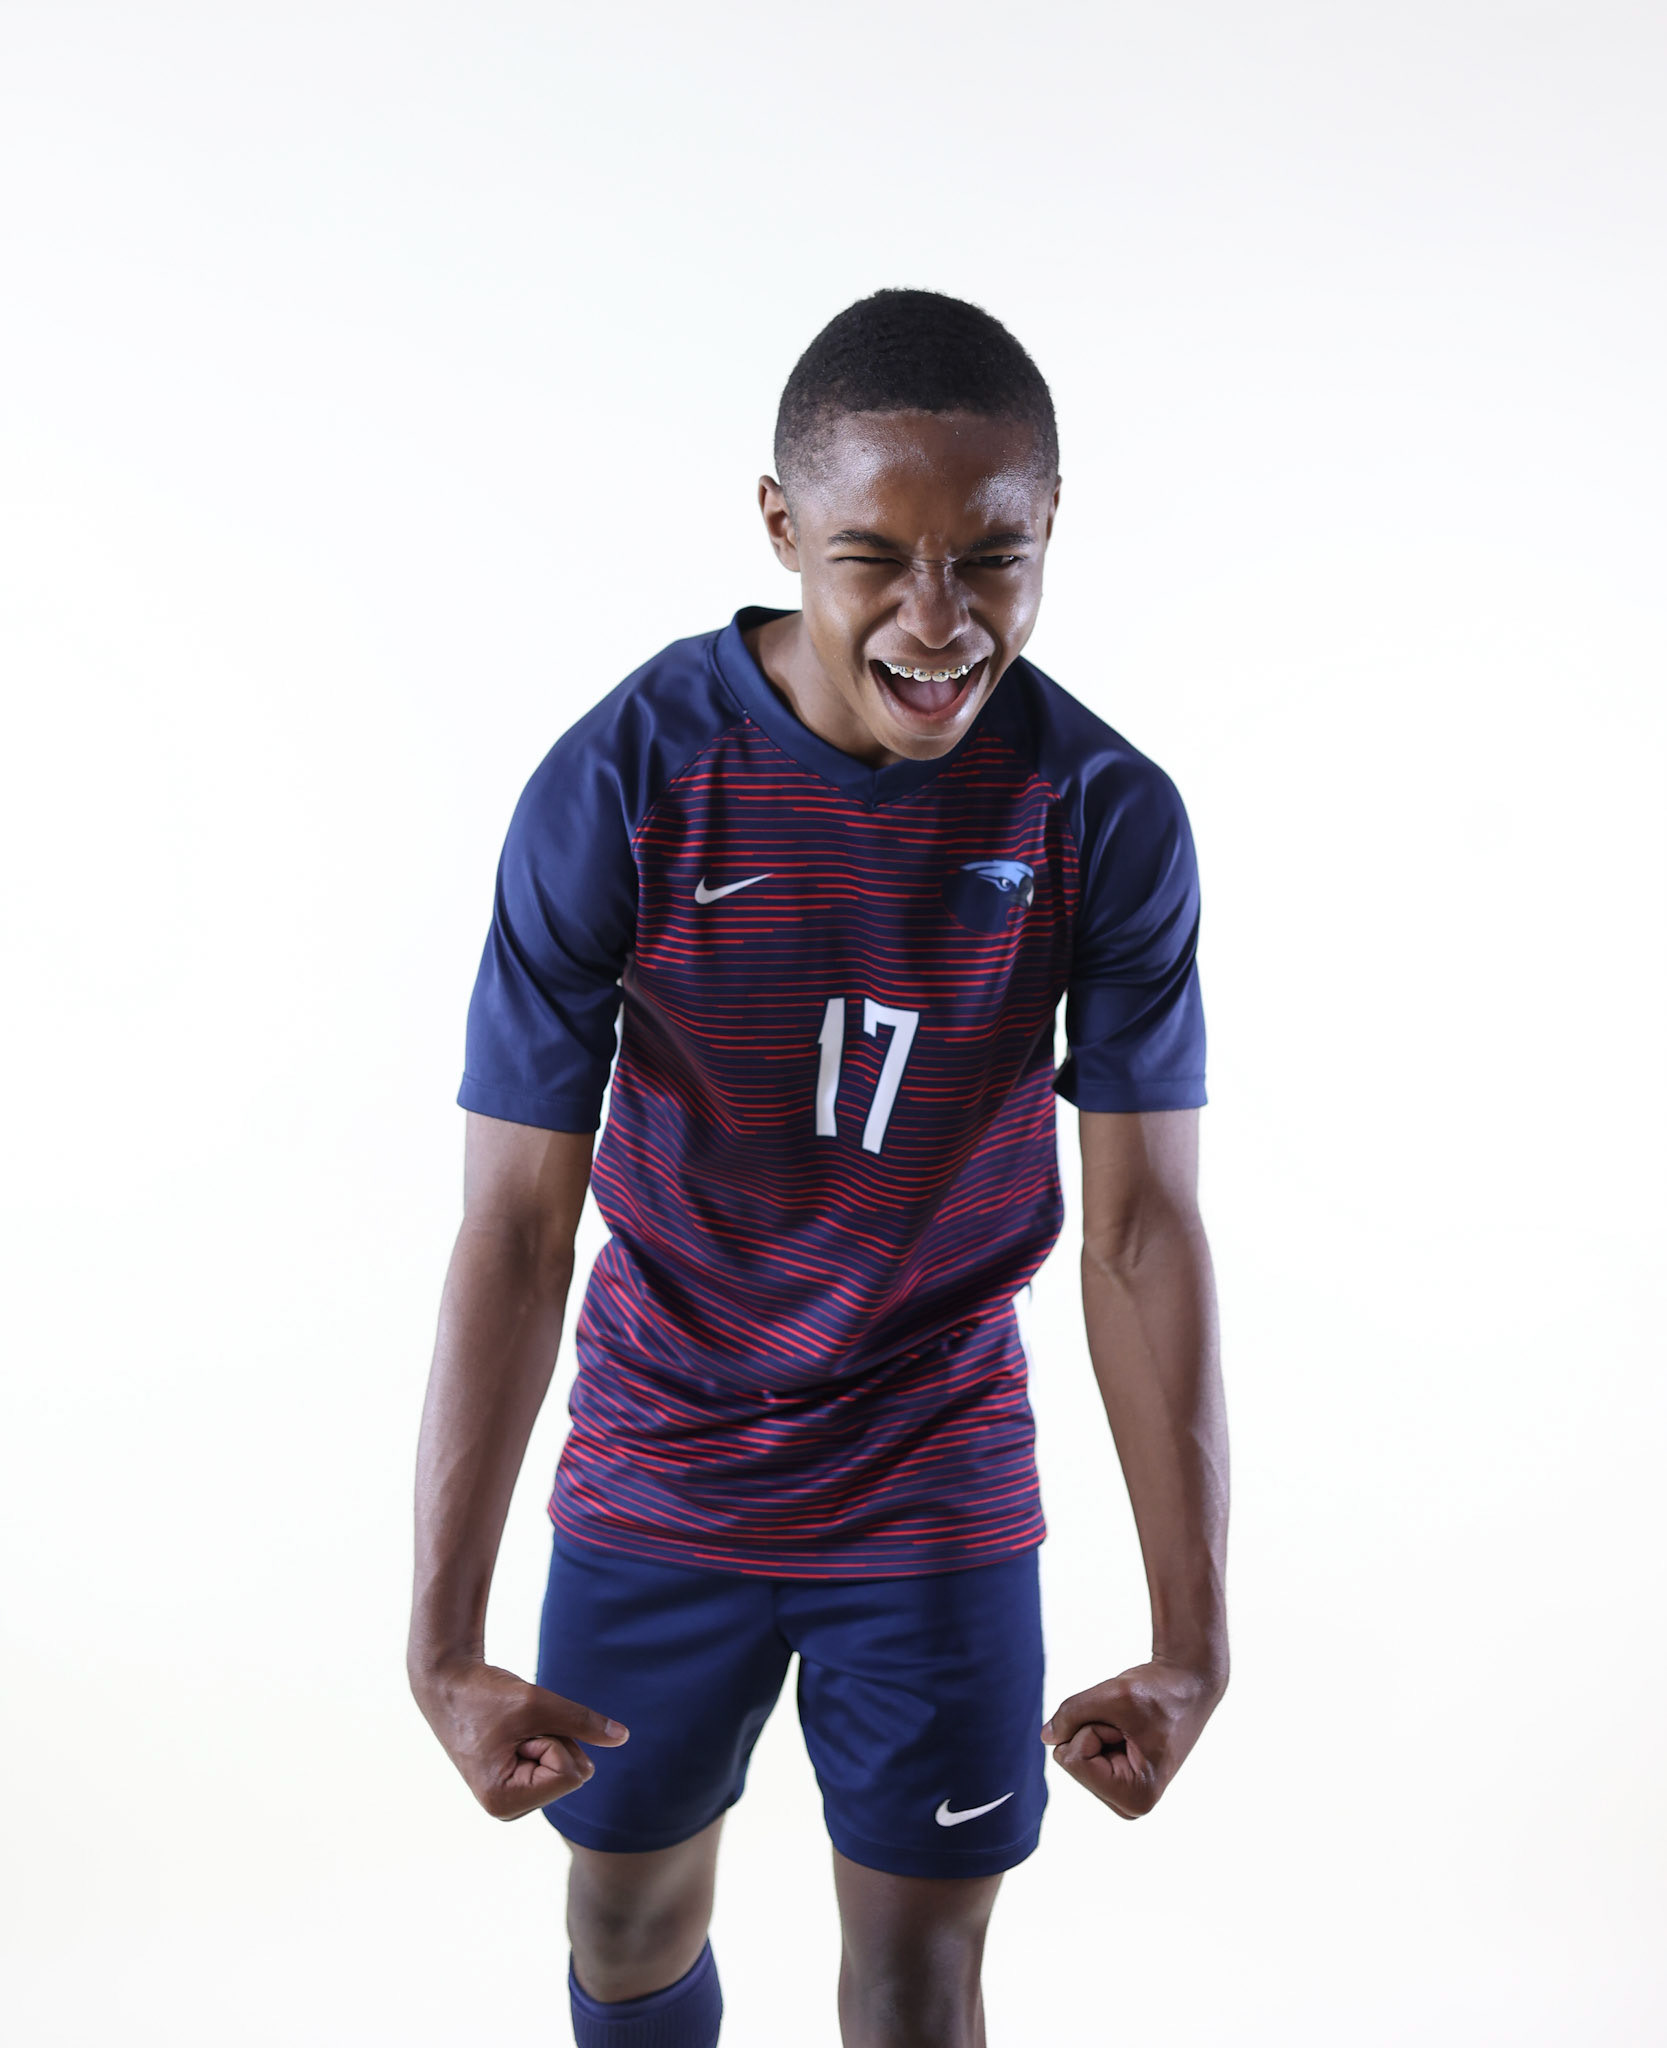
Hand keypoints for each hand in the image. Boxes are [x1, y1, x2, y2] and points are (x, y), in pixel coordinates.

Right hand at [412, 1658, 628, 1820]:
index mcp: (505, 1802)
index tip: (516, 1730)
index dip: (554, 1740)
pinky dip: (544, 1740)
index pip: (572, 1774)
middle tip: (513, 1728)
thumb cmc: (485, 1694)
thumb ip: (582, 1722)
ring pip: (567, 1768)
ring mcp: (512, 1801)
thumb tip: (623, 1737)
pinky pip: (557, 1763)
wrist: (448, 1685)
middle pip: (572, 1774)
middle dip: (553, 1740)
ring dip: (548, 1738)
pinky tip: (513, 1736)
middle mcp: (508, 1810)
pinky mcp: (517, 1787)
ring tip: (511, 1730)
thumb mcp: (537, 1703)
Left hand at [1041, 1658, 1224, 1818]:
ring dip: (1096, 1729)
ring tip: (1131, 1726)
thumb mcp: (1112, 1695)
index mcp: (1135, 1797)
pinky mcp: (1117, 1782)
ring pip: (1073, 1755)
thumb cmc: (1159, 1691)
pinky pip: (1080, 1751)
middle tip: (1130, 1723)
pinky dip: (1097, 1730)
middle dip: (1093, 1730)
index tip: (1128, 1725)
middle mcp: (1129, 1805)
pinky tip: (1127, 1730)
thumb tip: (1046, 1737)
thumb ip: (1071, 1714)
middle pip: (1070, 1762)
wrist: (1188, 1683)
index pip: (1072, 1761)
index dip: (1092, 1729)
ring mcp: (1122, 1795)